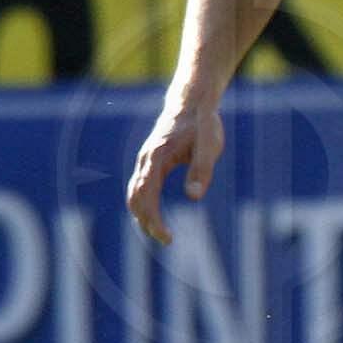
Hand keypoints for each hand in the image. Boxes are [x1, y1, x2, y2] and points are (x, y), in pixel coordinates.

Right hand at [127, 96, 223, 243]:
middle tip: (167, 240)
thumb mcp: (209, 146)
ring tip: (160, 232)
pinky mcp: (150, 160)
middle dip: (146, 222)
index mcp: (156, 158)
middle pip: (135, 198)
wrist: (192, 102)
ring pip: (134, 192)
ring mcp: (145, 160)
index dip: (154, 220)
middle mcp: (145, 160)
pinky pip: (140, 185)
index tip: (167, 238)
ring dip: (142, 214)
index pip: (147, 197)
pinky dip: (142, 203)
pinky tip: (154, 214)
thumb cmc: (202, 124)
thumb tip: (194, 198)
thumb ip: (202, 170)